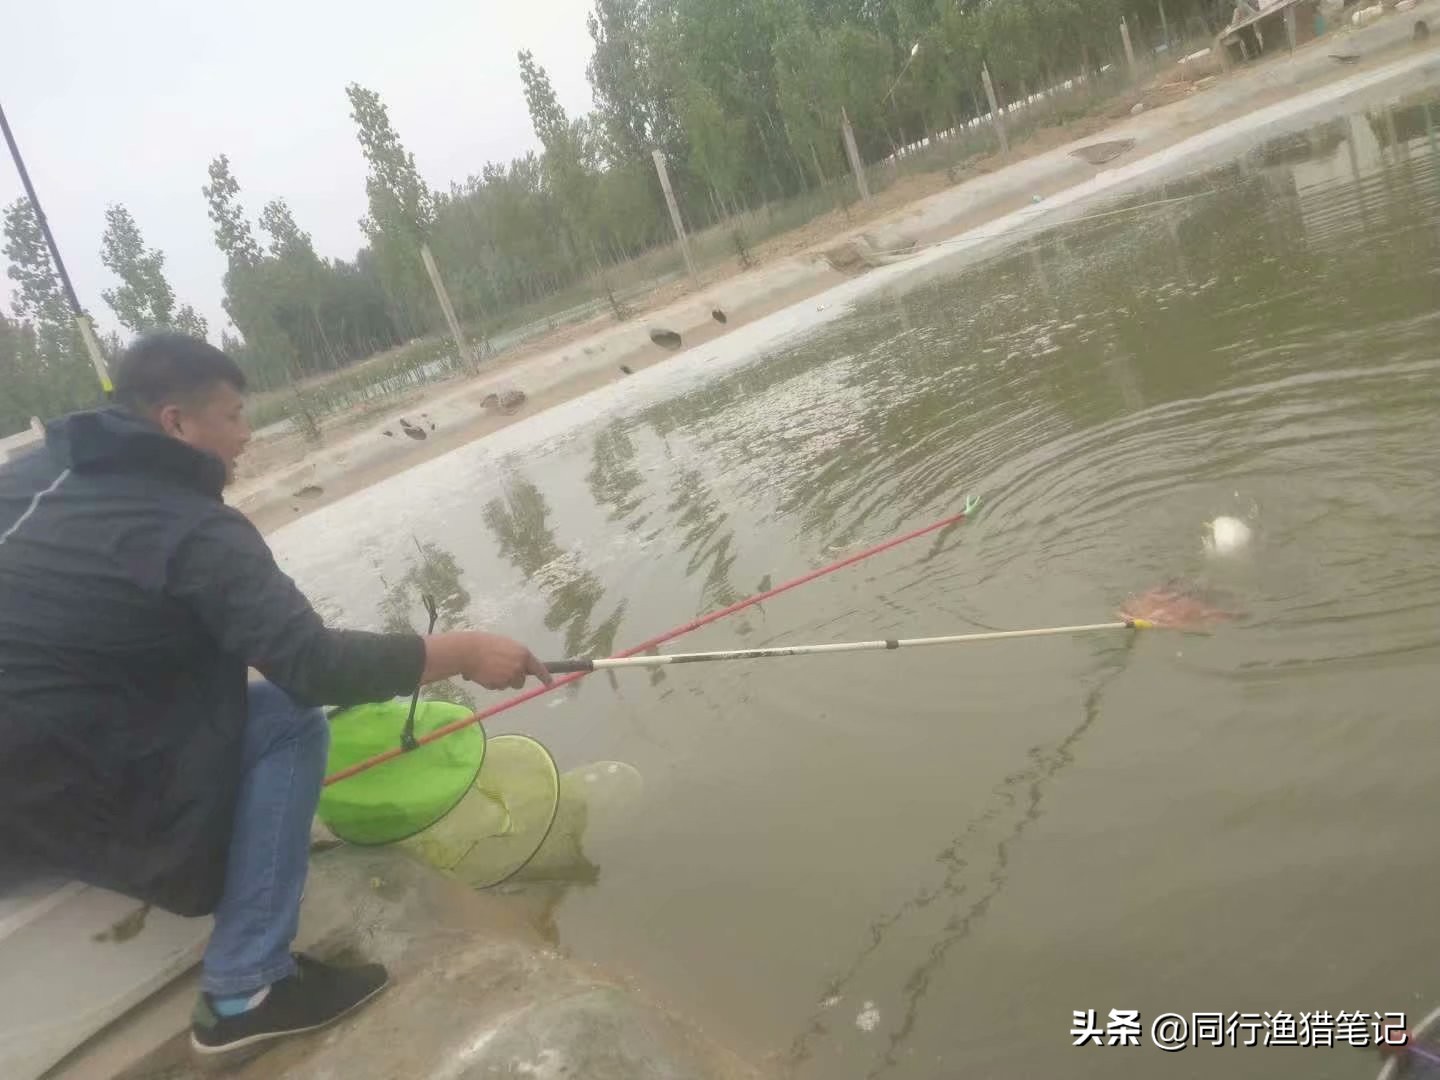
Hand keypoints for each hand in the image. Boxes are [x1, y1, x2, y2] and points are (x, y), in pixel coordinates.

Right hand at [422, 631, 552, 690]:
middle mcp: (520, 665)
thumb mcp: (505, 645)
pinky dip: (491, 683)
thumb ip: (515, 656)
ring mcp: (511, 675)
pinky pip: (497, 687)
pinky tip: (483, 673)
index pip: (538, 667)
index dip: (545, 677)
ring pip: (508, 685)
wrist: (467, 651)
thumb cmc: (483, 644)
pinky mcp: (500, 683)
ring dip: (500, 681)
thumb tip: (521, 667)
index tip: (550, 683)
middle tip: (499, 670)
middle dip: (512, 679)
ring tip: (488, 669)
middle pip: (520, 681)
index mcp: (523, 652)